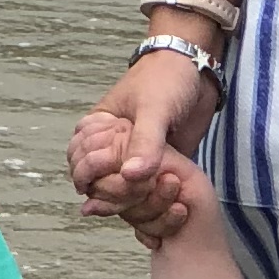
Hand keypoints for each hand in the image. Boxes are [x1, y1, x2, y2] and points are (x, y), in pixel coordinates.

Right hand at [68, 51, 221, 221]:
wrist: (197, 70)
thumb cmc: (167, 79)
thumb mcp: (154, 108)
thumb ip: (145, 142)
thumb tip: (129, 177)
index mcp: (98, 127)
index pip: (80, 162)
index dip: (92, 177)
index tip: (118, 181)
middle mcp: (111, 145)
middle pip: (96, 181)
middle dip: (110, 192)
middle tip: (136, 192)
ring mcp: (133, 156)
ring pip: (119, 189)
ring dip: (130, 199)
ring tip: (150, 199)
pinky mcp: (155, 166)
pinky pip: (144, 190)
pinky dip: (147, 201)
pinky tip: (159, 208)